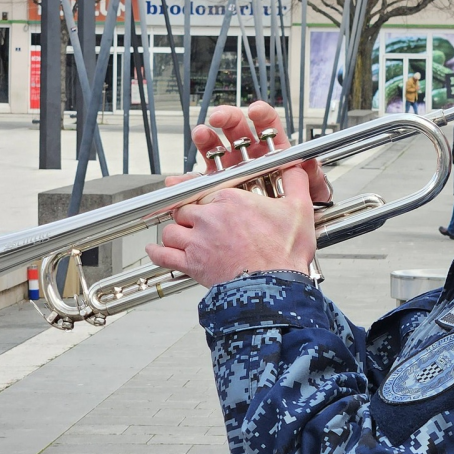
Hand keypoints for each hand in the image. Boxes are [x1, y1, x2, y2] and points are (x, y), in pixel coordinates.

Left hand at [147, 102, 322, 286]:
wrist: (274, 286)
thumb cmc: (285, 253)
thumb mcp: (299, 209)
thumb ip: (296, 182)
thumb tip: (299, 167)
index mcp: (232, 199)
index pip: (207, 190)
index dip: (207, 199)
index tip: (212, 205)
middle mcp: (210, 216)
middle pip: (186, 208)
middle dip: (191, 216)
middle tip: (200, 223)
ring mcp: (198, 240)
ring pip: (172, 229)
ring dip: (175, 232)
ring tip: (183, 236)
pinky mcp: (192, 263)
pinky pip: (163, 255)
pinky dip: (157, 252)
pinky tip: (154, 249)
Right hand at [162, 101, 331, 202]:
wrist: (281, 242)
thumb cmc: (298, 213)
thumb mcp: (309, 195)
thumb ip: (310, 178)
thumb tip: (311, 164)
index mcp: (272, 152)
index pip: (267, 126)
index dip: (261, 115)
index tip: (255, 111)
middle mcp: (249, 158)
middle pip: (237, 130)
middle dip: (227, 119)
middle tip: (219, 119)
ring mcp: (231, 171)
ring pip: (216, 148)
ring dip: (206, 138)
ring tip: (201, 134)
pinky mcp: (216, 189)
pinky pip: (201, 181)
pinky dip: (188, 180)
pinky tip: (182, 176)